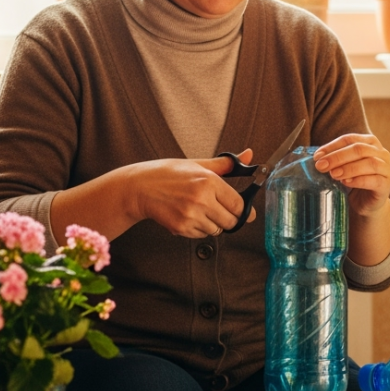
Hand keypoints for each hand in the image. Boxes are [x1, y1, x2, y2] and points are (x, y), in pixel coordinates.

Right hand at [127, 149, 256, 238]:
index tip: (243, 210)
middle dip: (229, 218)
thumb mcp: (197, 164)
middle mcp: (201, 199)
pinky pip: (202, 235)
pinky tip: (189, 216)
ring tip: (200, 210)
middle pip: (231, 221)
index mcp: (208, 181)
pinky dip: (199, 229)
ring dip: (213, 224)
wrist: (140, 188)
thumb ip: (225, 164)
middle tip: (219, 210)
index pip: (239, 205)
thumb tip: (249, 155)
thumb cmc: (167, 174)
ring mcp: (191, 216)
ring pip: (217, 230)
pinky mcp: (181, 228)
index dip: (243, 209)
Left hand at [312, 133, 389, 216]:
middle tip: (321, 166)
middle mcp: (381, 153)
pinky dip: (358, 180)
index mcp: (370, 142)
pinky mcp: (386, 185)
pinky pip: (374, 180)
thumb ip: (335, 160)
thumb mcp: (344, 167)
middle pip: (359, 149)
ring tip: (333, 174)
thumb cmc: (354, 181)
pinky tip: (346, 183)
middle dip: (337, 157)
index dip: (332, 146)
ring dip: (348, 168)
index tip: (317, 156)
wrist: (367, 203)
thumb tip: (318, 158)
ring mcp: (386, 169)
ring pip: (369, 163)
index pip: (350, 139)